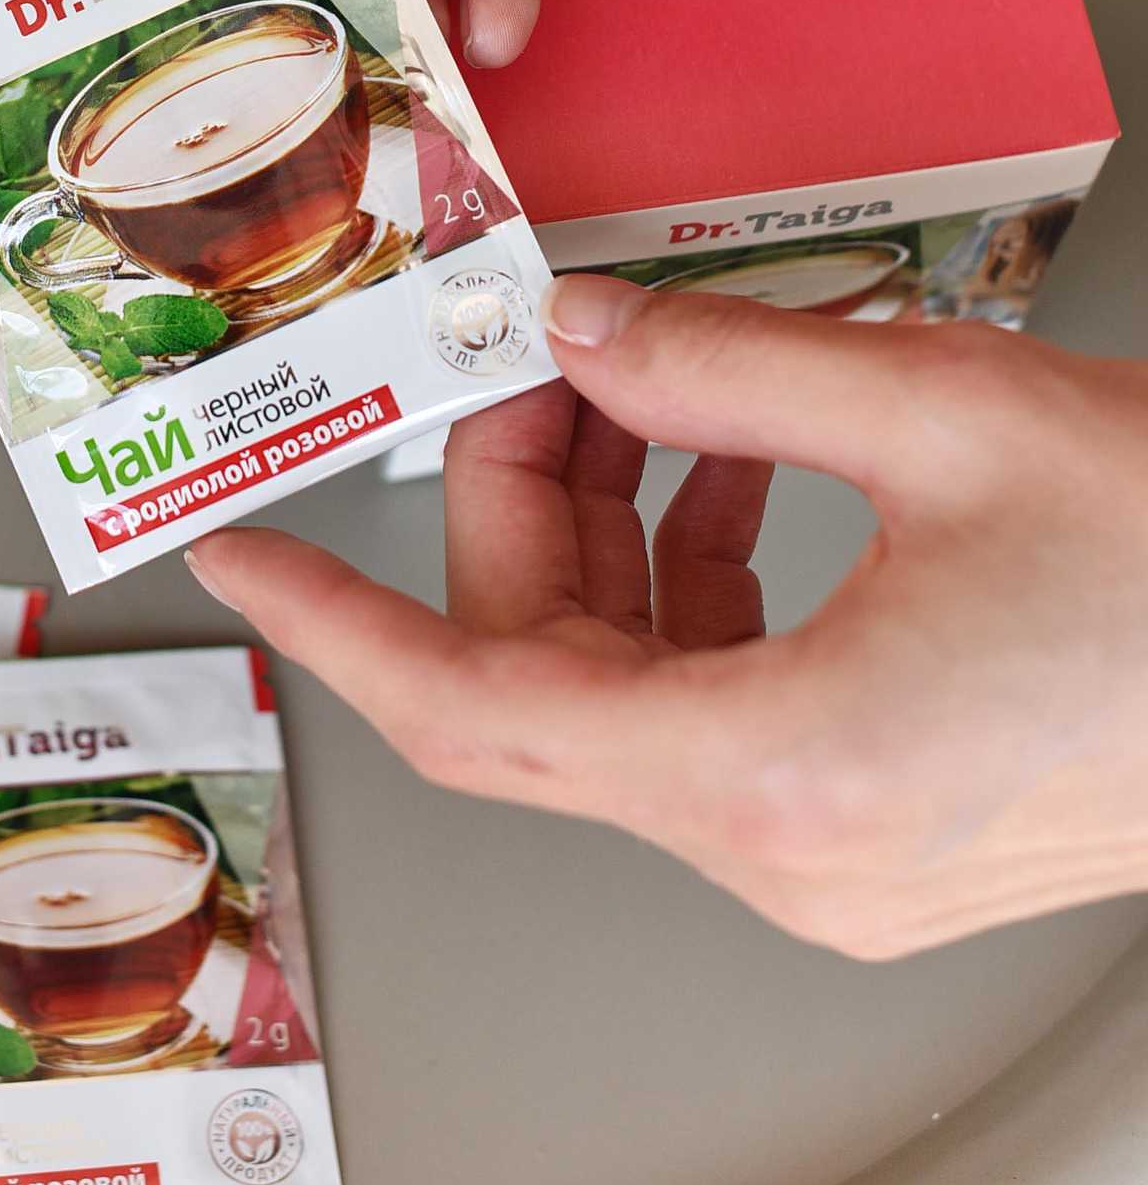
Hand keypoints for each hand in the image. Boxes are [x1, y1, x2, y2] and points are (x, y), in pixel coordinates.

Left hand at [186, 276, 1147, 956]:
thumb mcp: (937, 407)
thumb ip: (723, 364)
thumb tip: (586, 332)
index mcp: (778, 773)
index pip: (472, 709)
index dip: (337, 624)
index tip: (246, 558)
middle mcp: (791, 848)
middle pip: (549, 669)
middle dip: (517, 496)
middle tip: (532, 357)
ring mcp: (837, 852)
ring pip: (630, 680)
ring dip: (612, 523)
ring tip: (643, 380)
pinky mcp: (880, 820)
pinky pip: (718, 693)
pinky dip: (692, 571)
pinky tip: (731, 459)